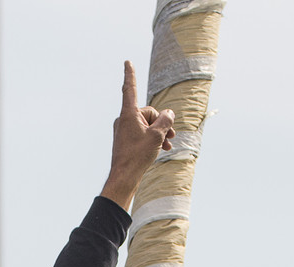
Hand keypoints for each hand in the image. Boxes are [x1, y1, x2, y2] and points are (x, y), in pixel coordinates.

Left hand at [100, 60, 174, 209]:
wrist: (124, 177)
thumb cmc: (137, 156)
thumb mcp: (157, 135)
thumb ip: (166, 120)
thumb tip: (168, 113)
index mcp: (128, 114)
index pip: (130, 89)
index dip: (130, 74)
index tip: (126, 62)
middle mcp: (124, 119)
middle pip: (149, 113)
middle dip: (161, 123)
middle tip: (168, 137)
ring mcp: (124, 130)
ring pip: (148, 124)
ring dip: (160, 133)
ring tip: (168, 144)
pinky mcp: (126, 140)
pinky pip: (143, 133)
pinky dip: (153, 139)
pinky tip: (163, 148)